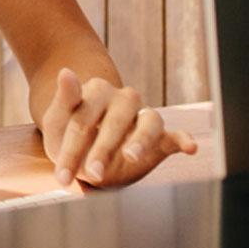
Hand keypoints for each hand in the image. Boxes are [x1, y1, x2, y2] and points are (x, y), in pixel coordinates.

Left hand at [41, 68, 196, 187]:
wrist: (86, 153)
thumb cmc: (68, 136)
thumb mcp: (57, 122)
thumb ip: (64, 99)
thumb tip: (65, 71)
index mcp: (96, 90)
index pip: (83, 118)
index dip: (71, 148)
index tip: (61, 176)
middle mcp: (124, 98)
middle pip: (113, 123)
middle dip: (101, 151)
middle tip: (92, 175)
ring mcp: (143, 115)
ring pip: (148, 123)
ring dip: (140, 141)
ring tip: (132, 157)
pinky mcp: (161, 136)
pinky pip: (175, 134)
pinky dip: (184, 139)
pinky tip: (191, 147)